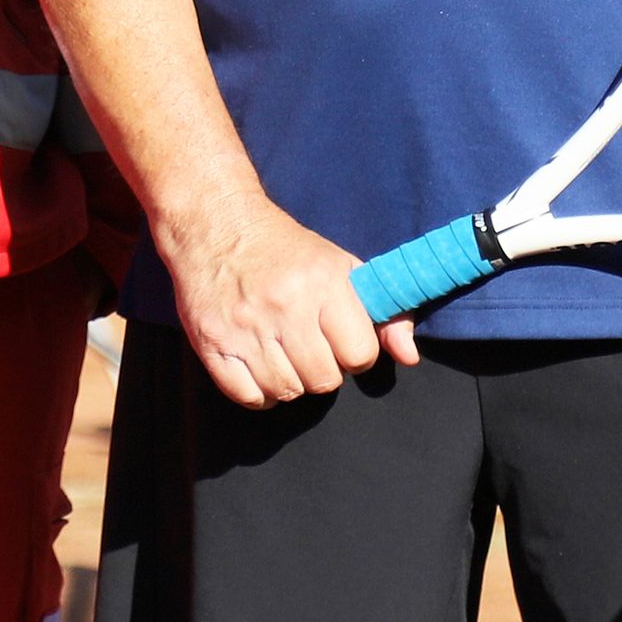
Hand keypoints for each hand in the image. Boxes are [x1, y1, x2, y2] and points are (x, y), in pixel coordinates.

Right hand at [158, 181, 420, 406]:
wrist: (215, 224)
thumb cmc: (286, 249)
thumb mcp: (341, 266)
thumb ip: (385, 312)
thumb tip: (409, 357)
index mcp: (322, 282)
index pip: (359, 353)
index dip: (356, 353)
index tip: (343, 340)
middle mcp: (284, 305)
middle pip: (323, 380)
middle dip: (324, 370)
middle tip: (311, 348)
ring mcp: (245, 326)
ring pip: (286, 391)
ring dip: (291, 381)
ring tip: (285, 354)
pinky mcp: (212, 343)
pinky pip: (247, 397)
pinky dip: (258, 393)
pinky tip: (261, 368)